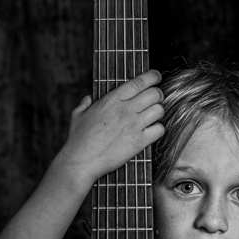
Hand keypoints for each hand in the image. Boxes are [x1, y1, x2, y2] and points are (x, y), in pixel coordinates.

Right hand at [58, 70, 164, 187]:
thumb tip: (88, 98)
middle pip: (154, 94)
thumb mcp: (78, 115)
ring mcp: (134, 126)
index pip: (139, 81)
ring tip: (152, 116)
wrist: (81, 161)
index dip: (152, 76)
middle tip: (155, 99)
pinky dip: (158, 129)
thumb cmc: (78, 139)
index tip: (156, 76)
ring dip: (158, 112)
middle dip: (158, 95)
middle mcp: (126, 110)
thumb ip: (85, 103)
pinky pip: (159, 130)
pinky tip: (151, 131)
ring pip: (159, 110)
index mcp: (112, 99)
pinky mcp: (139, 142)